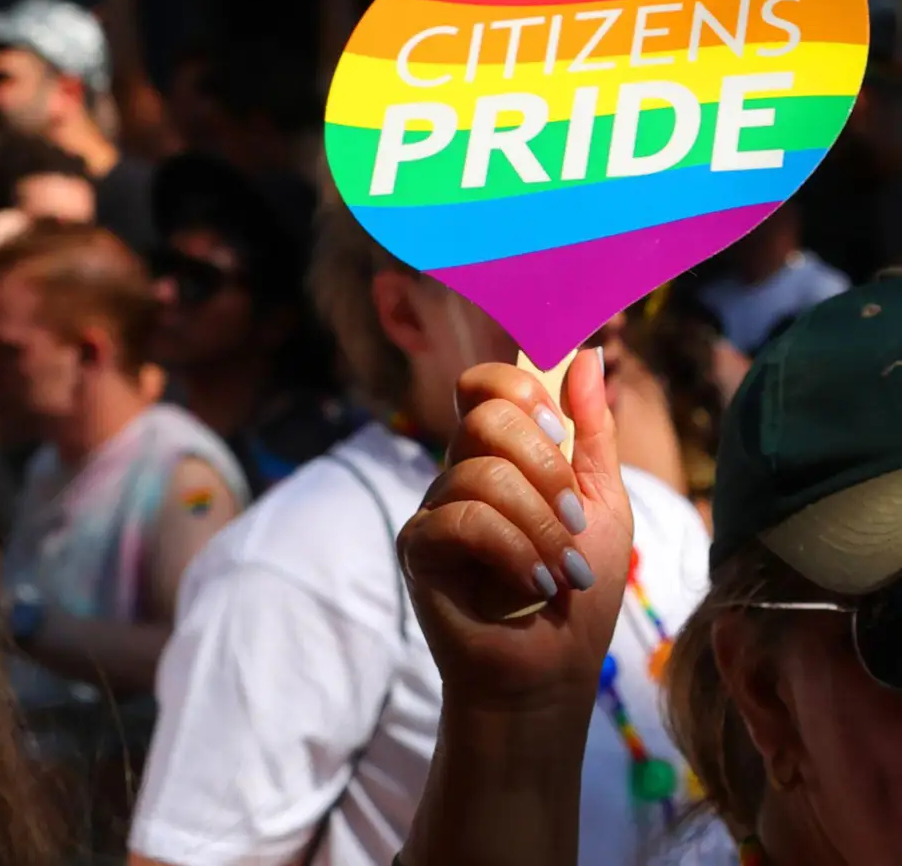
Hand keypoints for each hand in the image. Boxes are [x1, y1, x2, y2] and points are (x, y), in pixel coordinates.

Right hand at [402, 350, 629, 718]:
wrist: (553, 670)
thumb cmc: (578, 591)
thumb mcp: (603, 505)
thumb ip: (592, 433)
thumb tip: (586, 353)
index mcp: (501, 456)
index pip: (485, 385)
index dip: (519, 389)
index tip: (558, 429)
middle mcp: (459, 472)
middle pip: (486, 415)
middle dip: (546, 466)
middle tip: (574, 518)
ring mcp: (434, 507)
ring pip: (483, 473)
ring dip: (542, 527)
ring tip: (562, 572)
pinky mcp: (419, 547)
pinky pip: (463, 520)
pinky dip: (514, 551)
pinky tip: (536, 583)